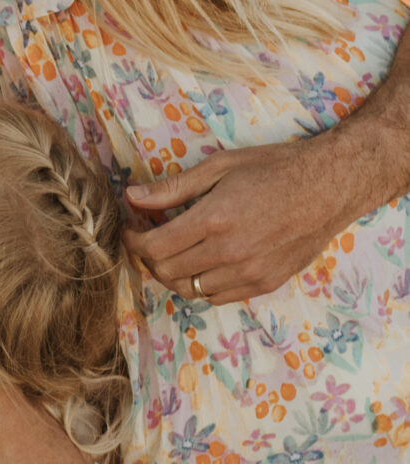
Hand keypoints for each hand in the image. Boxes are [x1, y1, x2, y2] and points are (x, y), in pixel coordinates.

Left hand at [125, 134, 364, 303]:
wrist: (331, 186)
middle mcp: (229, 252)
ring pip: (189, 290)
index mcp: (214, 220)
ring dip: (173, 273)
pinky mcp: (264, 283)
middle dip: (149, 256)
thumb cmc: (276, 168)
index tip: (132, 229)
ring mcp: (248, 272)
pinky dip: (201, 285)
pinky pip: (216, 297)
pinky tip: (204, 263)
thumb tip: (132, 197)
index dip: (133, 241)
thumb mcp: (221, 166)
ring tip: (176, 250)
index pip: (154, 247)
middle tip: (150, 237)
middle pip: (166, 272)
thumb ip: (174, 187)